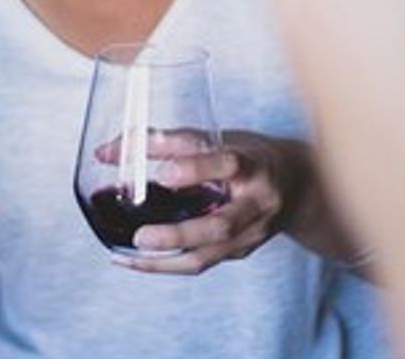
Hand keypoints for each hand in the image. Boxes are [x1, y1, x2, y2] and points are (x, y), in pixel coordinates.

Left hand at [112, 131, 313, 273]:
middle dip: (179, 234)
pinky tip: (136, 260)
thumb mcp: (219, 140)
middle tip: (141, 236)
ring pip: (209, 256)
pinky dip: (167, 265)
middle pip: (220, 227)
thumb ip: (166, 142)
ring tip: (128, 255)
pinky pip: (202, 263)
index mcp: (255, 167)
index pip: (229, 165)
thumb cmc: (251, 157)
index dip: (197, 169)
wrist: (299, 188)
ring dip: (165, 260)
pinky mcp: (240, 253)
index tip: (164, 174)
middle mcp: (257, 205)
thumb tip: (105, 151)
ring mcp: (251, 235)